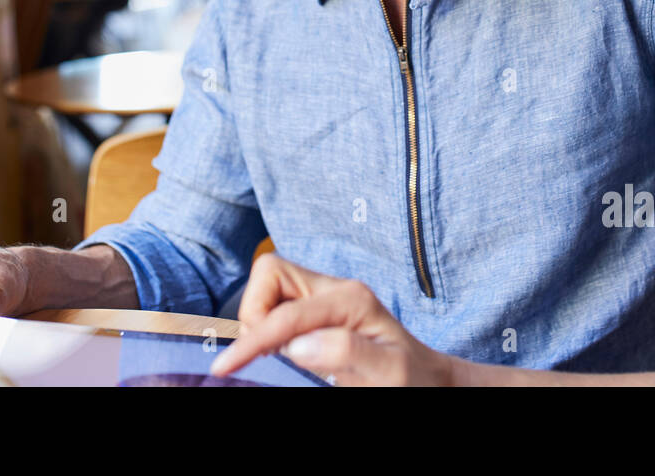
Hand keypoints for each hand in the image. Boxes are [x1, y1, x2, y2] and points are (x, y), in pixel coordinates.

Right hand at [209, 254, 457, 385]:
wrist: (428, 380)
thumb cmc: (412, 379)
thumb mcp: (389, 372)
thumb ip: (346, 353)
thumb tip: (298, 345)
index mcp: (351, 299)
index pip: (285, 312)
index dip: (251, 340)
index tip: (225, 367)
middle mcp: (335, 289)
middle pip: (270, 275)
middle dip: (254, 314)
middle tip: (266, 356)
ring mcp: (325, 297)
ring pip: (269, 288)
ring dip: (260, 322)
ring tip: (279, 358)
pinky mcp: (318, 311)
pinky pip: (277, 306)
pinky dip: (269, 328)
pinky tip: (285, 353)